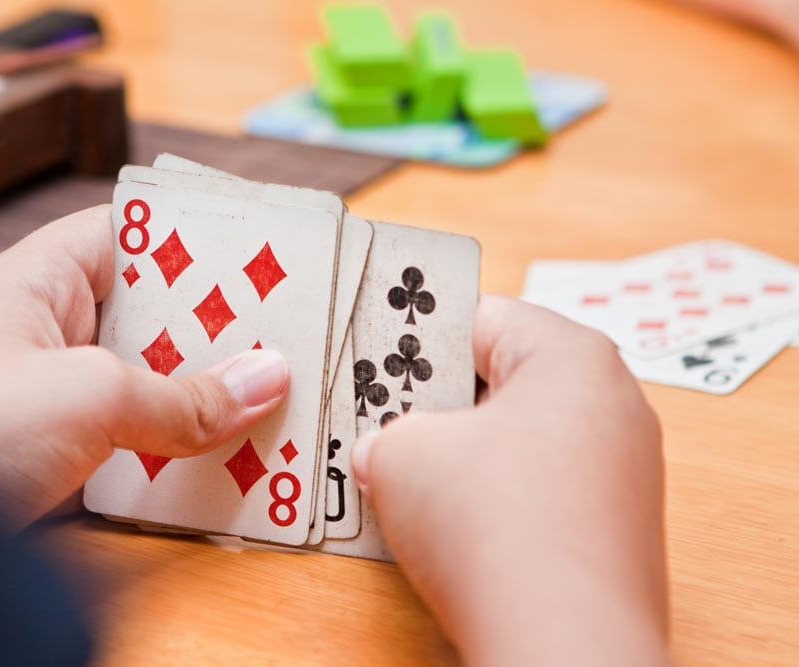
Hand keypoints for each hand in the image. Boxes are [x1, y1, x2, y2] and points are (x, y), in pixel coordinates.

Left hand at [0, 206, 289, 527]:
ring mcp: (54, 392)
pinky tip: (226, 446)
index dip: (191, 238)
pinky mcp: (61, 450)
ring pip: (147, 376)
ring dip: (201, 389)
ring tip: (269, 390)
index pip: (127, 234)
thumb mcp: (91, 396)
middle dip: (213, 325)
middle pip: (148, 311)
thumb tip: (265, 381)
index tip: (259, 254)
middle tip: (282, 332)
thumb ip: (185, 394)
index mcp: (37, 282)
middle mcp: (46, 329)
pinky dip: (177, 438)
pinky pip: (136, 431)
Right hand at [352, 296, 668, 665]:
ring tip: (410, 475)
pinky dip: (496, 496)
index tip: (377, 353)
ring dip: (463, 453)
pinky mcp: (617, 527)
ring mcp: (624, 469)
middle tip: (384, 417)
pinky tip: (454, 524)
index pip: (478, 317)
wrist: (563, 646)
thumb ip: (387, 433)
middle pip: (503, 377)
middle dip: (437, 400)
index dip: (415, 333)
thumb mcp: (403, 455)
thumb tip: (386, 449)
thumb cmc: (493, 527)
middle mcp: (614, 402)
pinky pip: (542, 488)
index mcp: (572, 355)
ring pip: (521, 437)